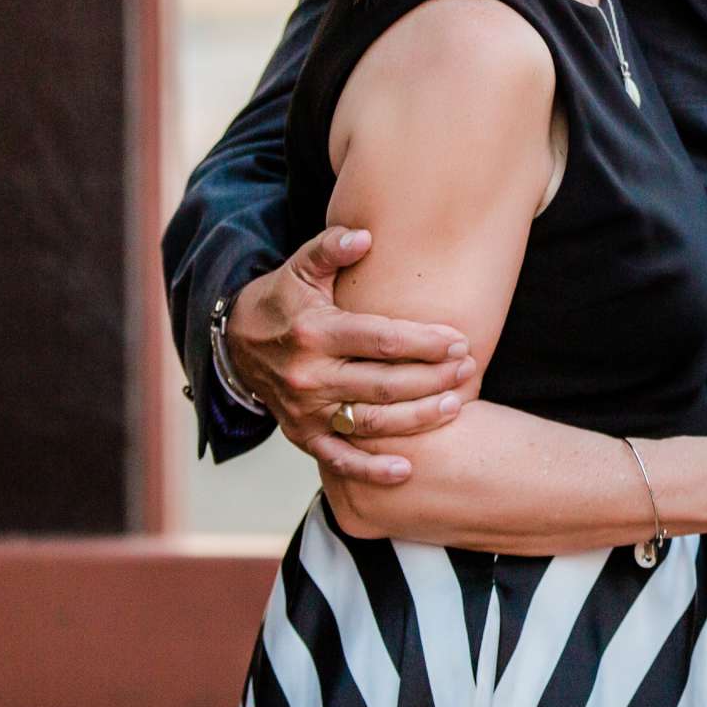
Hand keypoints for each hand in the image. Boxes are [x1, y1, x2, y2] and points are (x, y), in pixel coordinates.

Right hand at [224, 226, 475, 484]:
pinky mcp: (304, 437)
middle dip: (432, 378)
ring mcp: (307, 412)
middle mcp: (310, 376)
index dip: (424, 342)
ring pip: (371, 422)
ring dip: (417, 418)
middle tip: (469, 368)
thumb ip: (331, 248)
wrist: (237, 344)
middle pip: (383, 384)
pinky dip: (371, 470)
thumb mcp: (302, 268)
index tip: (459, 340)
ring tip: (457, 403)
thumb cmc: (283, 300)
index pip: (380, 341)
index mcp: (315, 333)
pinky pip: (339, 460)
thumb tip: (364, 235)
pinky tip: (406, 470)